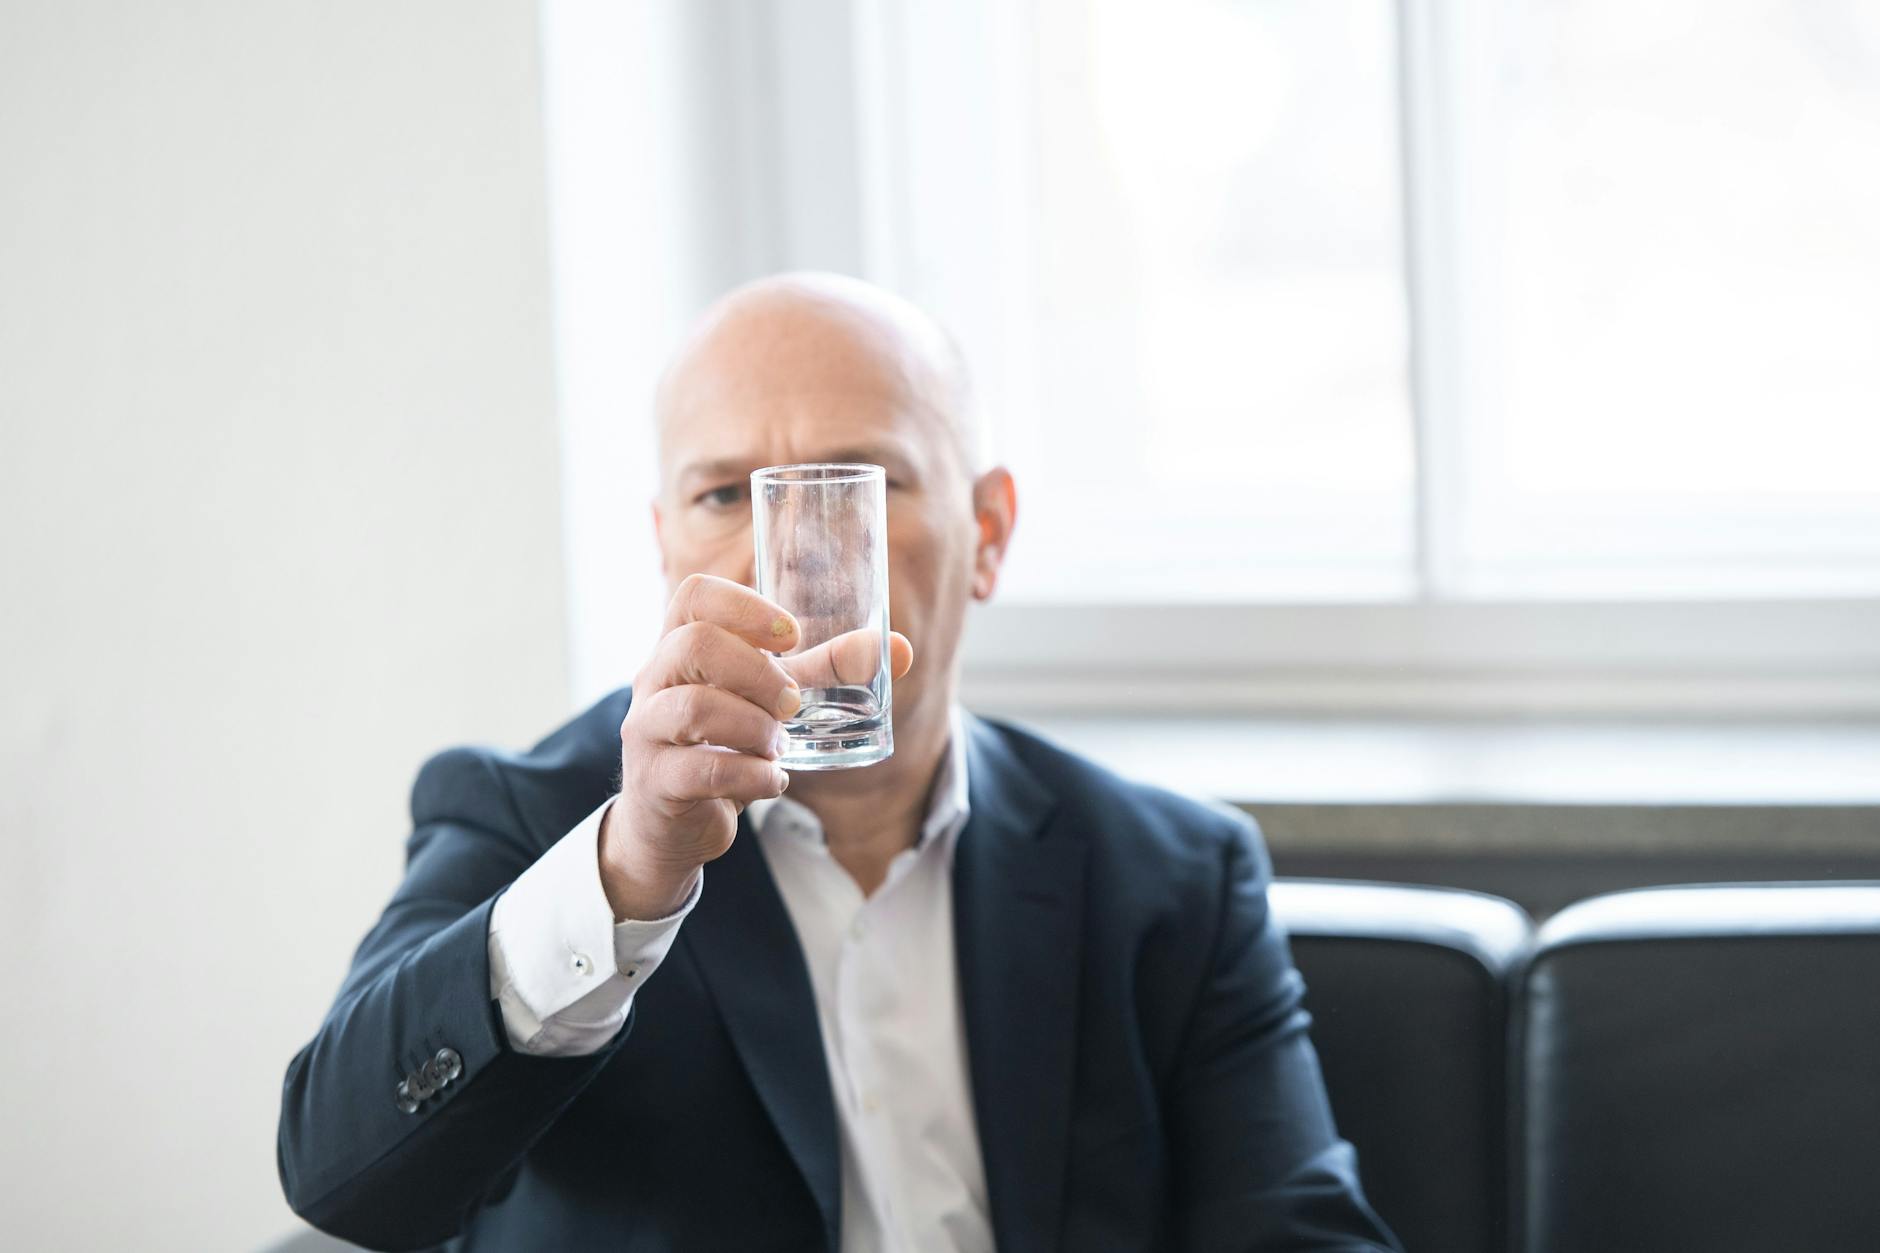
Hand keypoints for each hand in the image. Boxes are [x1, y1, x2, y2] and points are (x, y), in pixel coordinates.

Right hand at [600, 573, 911, 919]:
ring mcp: (646, 730)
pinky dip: (753, 775)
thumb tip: (900, 648)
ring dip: (756, 726)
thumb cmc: (723, 743)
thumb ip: (826, 672)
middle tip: (792, 704)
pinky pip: (703, 769)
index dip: (746, 605)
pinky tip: (773, 781)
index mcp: (678, 645)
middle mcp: (653, 681)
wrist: (673, 823)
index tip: (791, 636)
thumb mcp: (771, 700)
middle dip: (759, 672)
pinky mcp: (655, 781)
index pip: (694, 595)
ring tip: (778, 745)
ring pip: (695, 707)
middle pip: (695, 644)